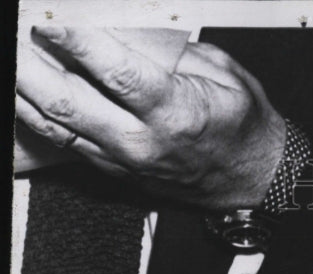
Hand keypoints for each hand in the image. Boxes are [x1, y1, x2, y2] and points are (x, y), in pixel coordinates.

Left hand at [15, 27, 285, 208]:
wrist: (252, 178)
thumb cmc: (241, 125)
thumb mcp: (220, 71)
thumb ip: (167, 49)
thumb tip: (116, 28)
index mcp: (175, 112)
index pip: (113, 71)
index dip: (76, 40)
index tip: (53, 20)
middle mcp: (143, 142)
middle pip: (65, 100)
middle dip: (28, 62)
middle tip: (16, 32)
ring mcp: (124, 161)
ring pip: (53, 123)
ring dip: (21, 88)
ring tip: (13, 57)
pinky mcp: (113, 170)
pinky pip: (63, 140)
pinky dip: (37, 112)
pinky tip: (24, 90)